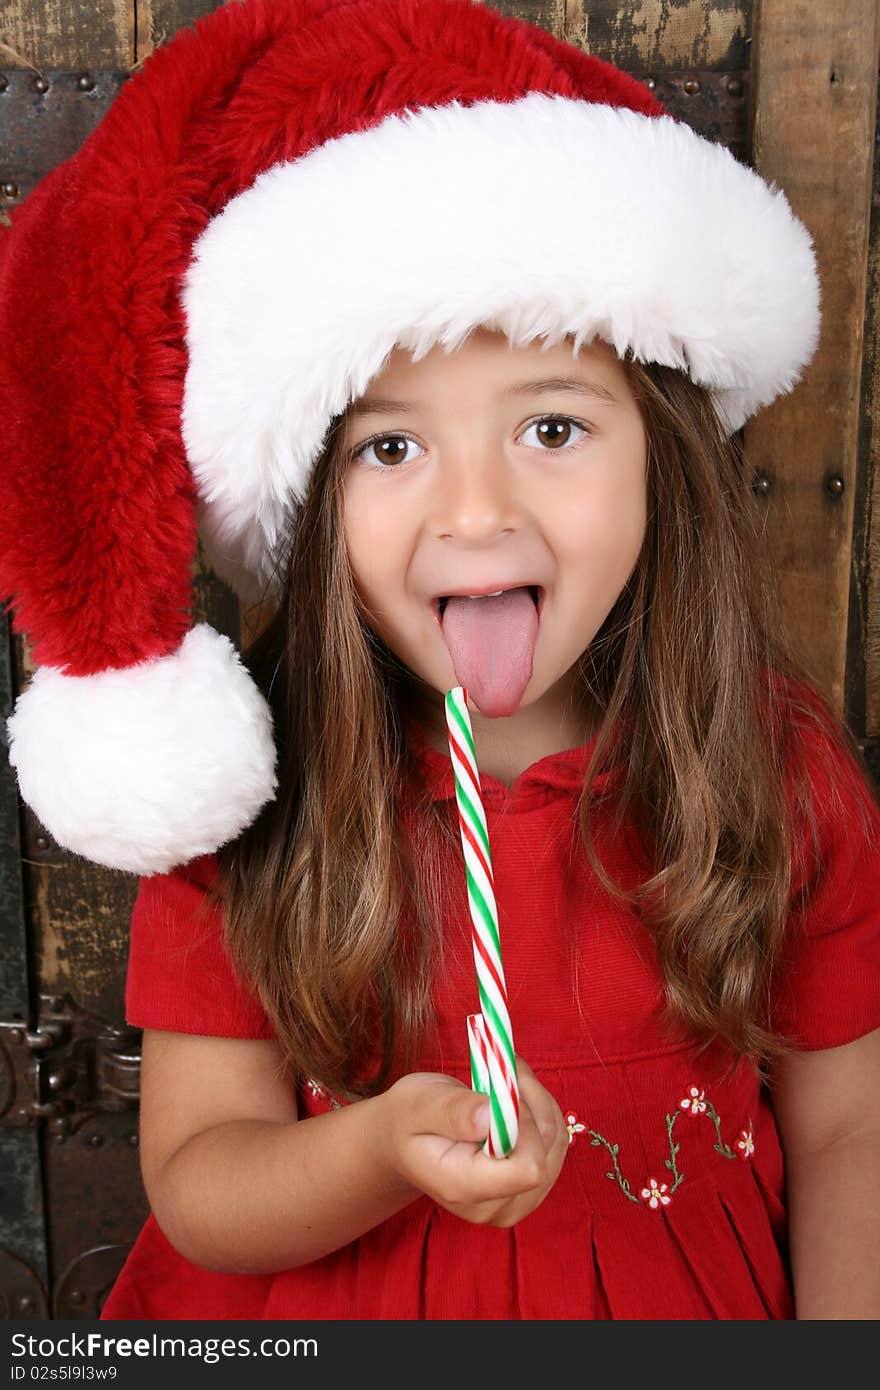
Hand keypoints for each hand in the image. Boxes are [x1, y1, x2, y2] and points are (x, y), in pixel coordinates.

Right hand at [377, 1057, 567, 1227]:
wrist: (404, 1142)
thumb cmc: (408, 1119)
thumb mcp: (418, 1104)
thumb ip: (452, 1111)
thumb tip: (492, 1116)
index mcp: (463, 1187)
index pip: (527, 1169)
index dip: (525, 1125)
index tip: (502, 1092)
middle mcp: (493, 1207)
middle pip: (545, 1154)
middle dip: (531, 1103)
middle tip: (503, 1070)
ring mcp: (513, 1204)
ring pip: (555, 1144)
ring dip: (537, 1102)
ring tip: (505, 1081)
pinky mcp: (527, 1191)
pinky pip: (555, 1145)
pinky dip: (542, 1112)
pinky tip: (515, 1098)